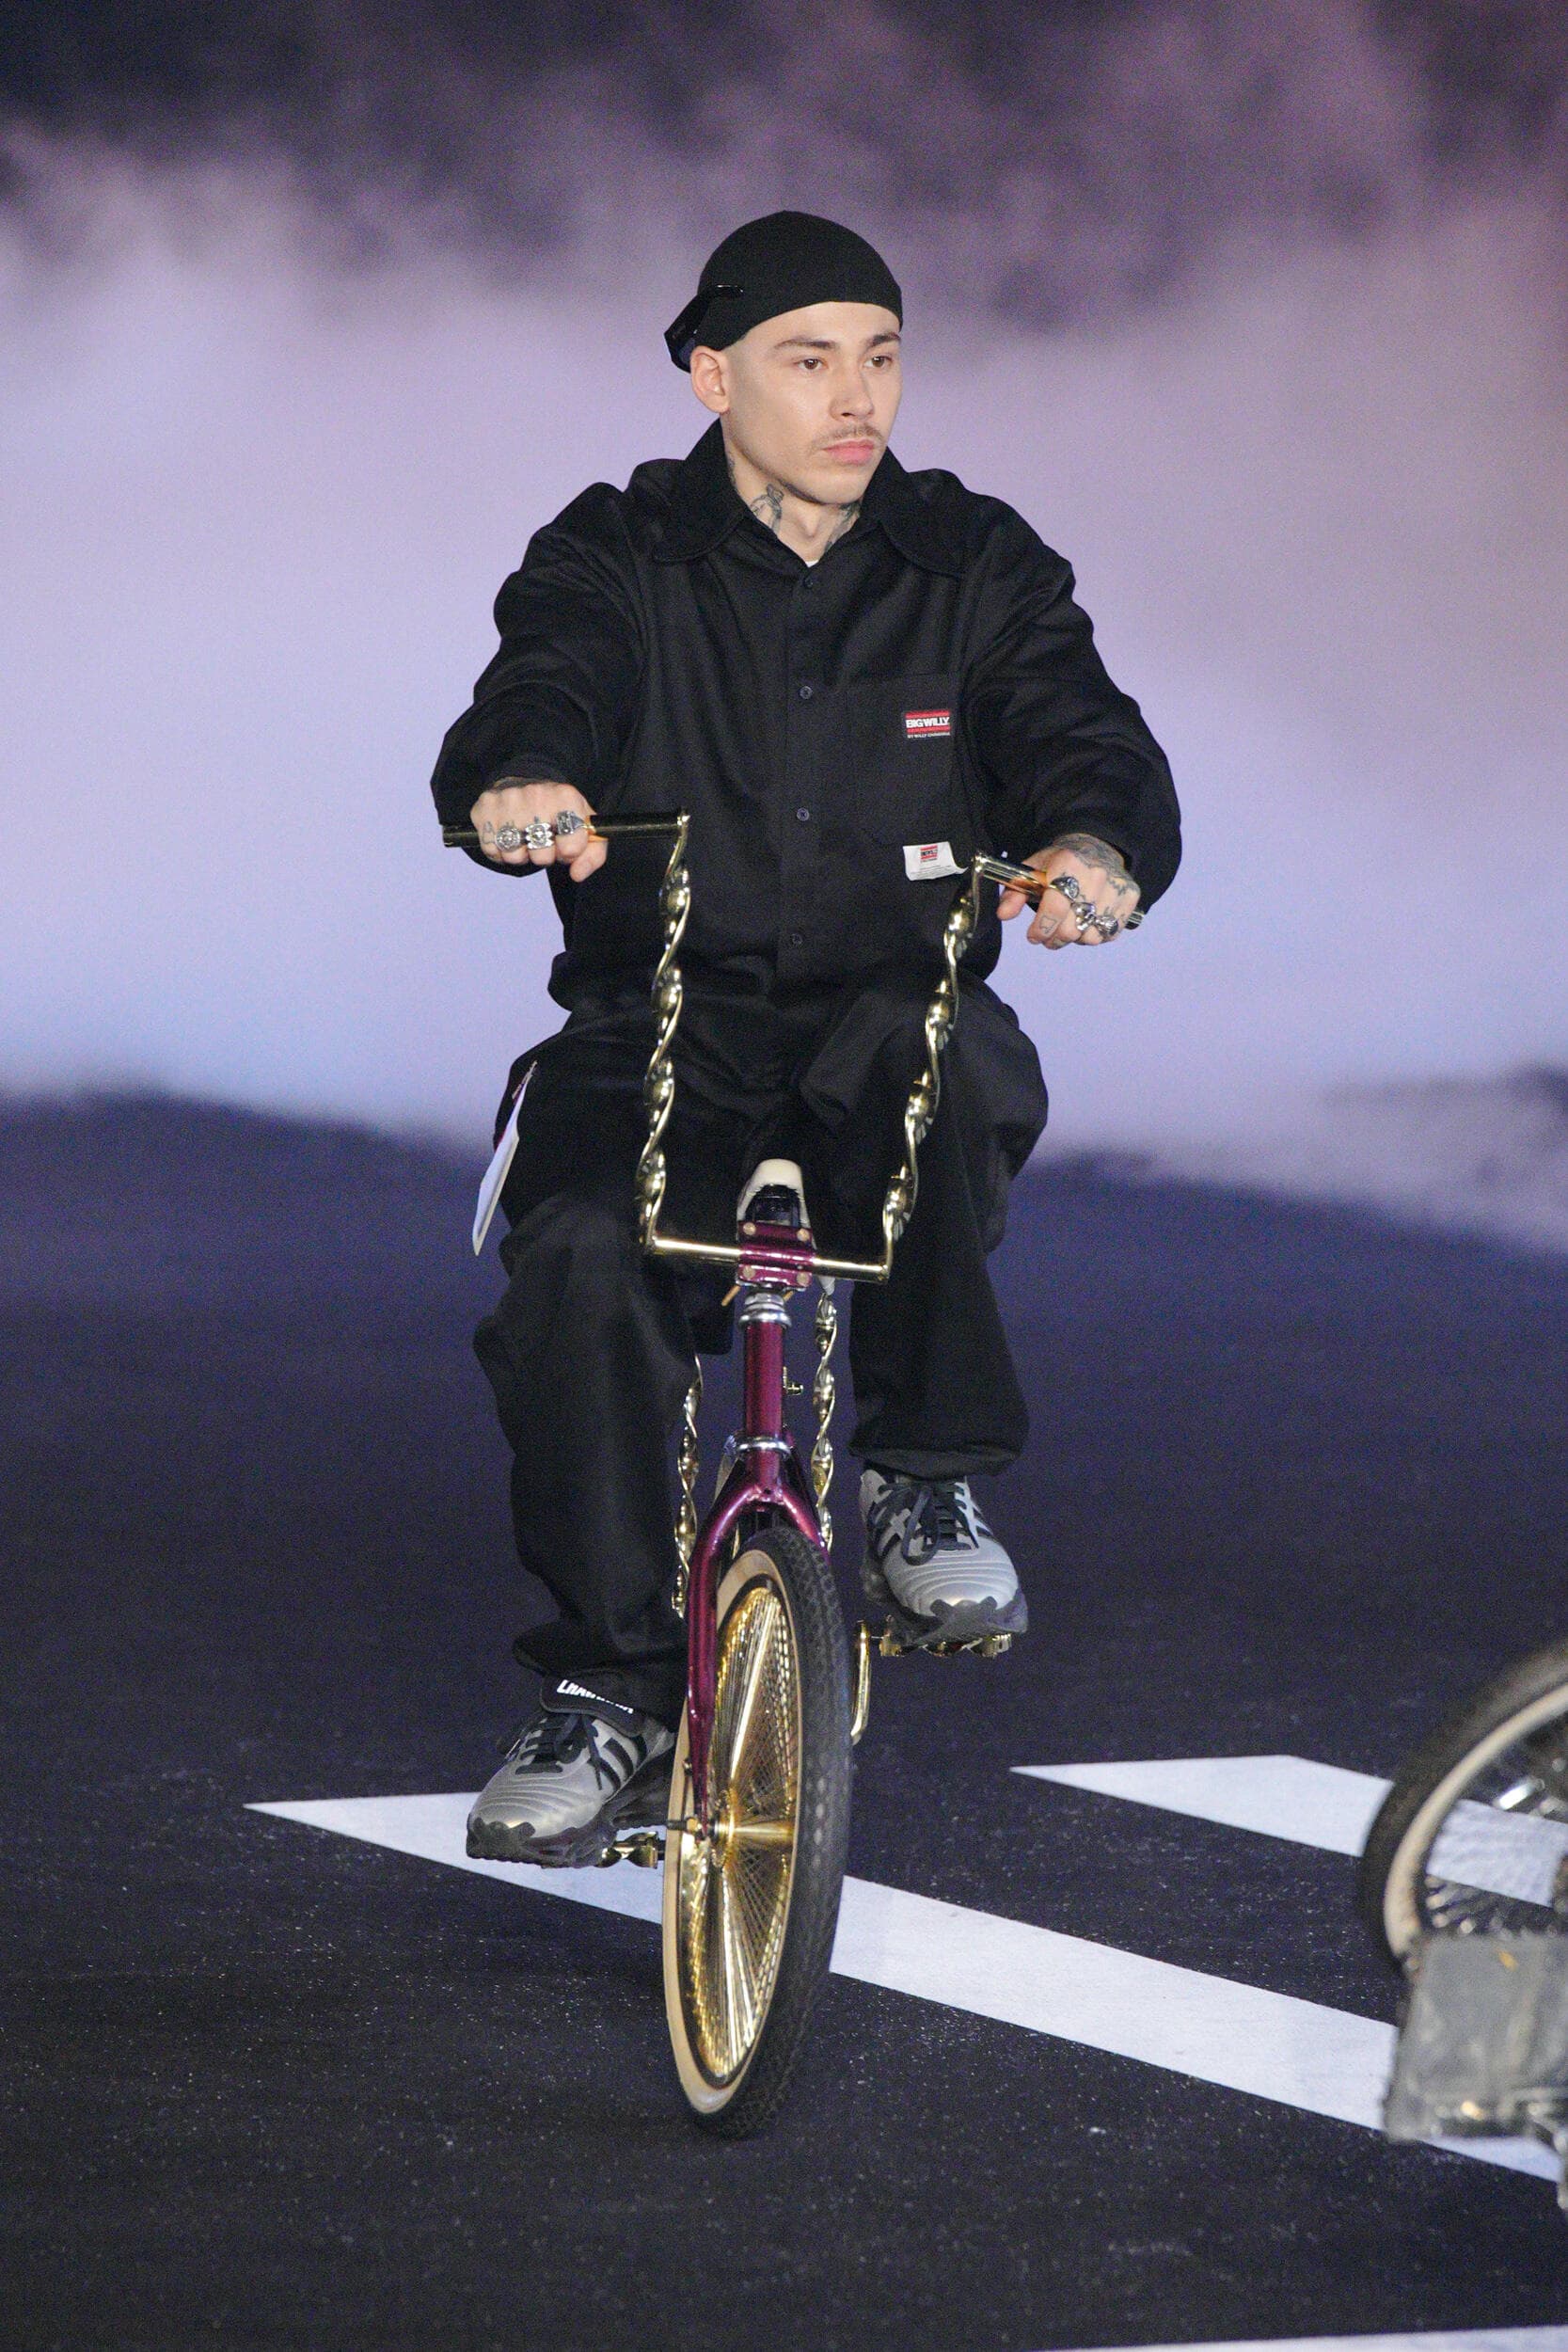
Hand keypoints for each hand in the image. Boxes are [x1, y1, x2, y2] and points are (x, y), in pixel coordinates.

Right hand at [468, 780, 606, 880]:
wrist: (523, 783)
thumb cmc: (557, 811)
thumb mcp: (584, 827)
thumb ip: (592, 854)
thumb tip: (577, 874)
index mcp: (566, 796)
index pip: (572, 847)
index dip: (569, 853)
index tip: (564, 842)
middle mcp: (536, 794)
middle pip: (542, 855)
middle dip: (544, 856)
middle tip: (542, 841)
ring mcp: (508, 799)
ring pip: (515, 855)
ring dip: (521, 855)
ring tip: (525, 838)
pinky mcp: (484, 808)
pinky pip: (491, 850)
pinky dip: (499, 852)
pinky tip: (507, 836)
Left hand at [998, 832, 1140, 948]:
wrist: (1096, 846)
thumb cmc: (1059, 863)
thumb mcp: (1032, 871)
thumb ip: (1015, 893)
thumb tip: (1003, 915)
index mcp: (1068, 863)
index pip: (1055, 909)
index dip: (1041, 929)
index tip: (1034, 935)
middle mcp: (1096, 873)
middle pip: (1072, 929)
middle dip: (1055, 938)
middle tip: (1049, 936)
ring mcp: (1116, 886)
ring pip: (1092, 936)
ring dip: (1076, 938)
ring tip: (1069, 926)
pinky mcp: (1131, 896)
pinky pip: (1110, 932)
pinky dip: (1096, 934)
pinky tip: (1088, 922)